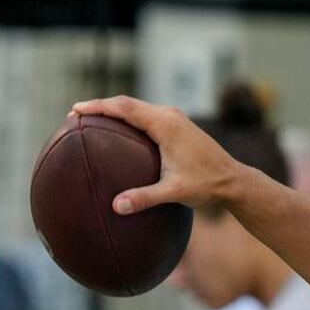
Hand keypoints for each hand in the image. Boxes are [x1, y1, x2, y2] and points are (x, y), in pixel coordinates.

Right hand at [71, 95, 242, 214]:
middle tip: (75, 115)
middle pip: (128, 103)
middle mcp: (170, 115)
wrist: (233, 180)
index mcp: (166, 124)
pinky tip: (118, 132)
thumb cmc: (206, 185)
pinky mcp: (178, 125)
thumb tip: (116, 206)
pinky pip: (147, 115)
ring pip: (138, 107)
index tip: (75, 110)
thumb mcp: (175, 192)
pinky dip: (128, 118)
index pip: (125, 107)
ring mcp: (175, 118)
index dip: (98, 106)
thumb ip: (145, 198)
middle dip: (101, 106)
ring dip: (114, 110)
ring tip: (91, 119)